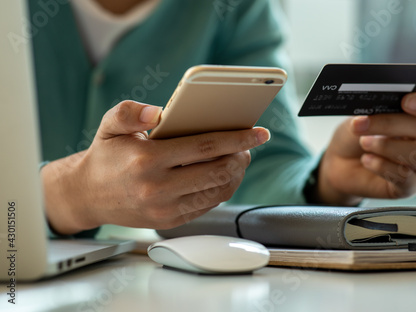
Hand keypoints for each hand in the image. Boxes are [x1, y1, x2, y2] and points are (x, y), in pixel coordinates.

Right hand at [42, 101, 269, 234]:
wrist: (88, 195)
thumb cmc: (105, 156)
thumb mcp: (110, 126)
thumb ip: (130, 112)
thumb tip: (160, 111)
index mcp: (147, 160)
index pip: (204, 147)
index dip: (236, 138)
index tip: (258, 132)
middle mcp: (157, 188)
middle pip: (217, 171)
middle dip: (241, 156)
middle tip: (249, 144)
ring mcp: (165, 209)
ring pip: (217, 191)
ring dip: (236, 173)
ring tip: (239, 158)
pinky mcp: (170, 221)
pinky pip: (207, 205)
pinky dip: (222, 188)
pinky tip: (224, 175)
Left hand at [315, 82, 415, 205]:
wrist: (338, 162)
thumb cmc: (357, 134)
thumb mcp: (366, 112)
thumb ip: (390, 100)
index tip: (407, 101)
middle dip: (390, 124)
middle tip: (361, 124)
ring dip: (385, 146)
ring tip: (364, 143)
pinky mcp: (410, 187)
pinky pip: (405, 177)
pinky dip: (382, 166)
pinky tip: (367, 160)